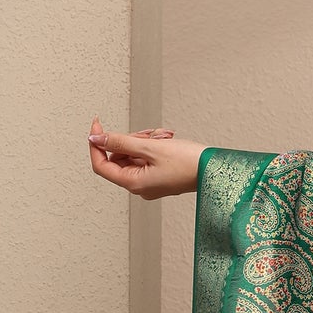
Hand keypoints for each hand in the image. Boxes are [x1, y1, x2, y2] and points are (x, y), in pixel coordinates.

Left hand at [87, 116, 204, 198]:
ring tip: (163, 137)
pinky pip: (146, 158)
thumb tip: (96, 139)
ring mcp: (150, 182)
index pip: (101, 165)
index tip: (97, 126)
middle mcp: (140, 187)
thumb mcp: (150, 147)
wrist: (216, 169)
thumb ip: (120, 142)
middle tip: (147, 134)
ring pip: (133, 155)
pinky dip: (153, 146)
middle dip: (130, 140)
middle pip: (119, 158)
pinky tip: (166, 141)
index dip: (96, 144)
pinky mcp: (159, 177)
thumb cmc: (189, 163)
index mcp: (135, 184)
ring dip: (144, 141)